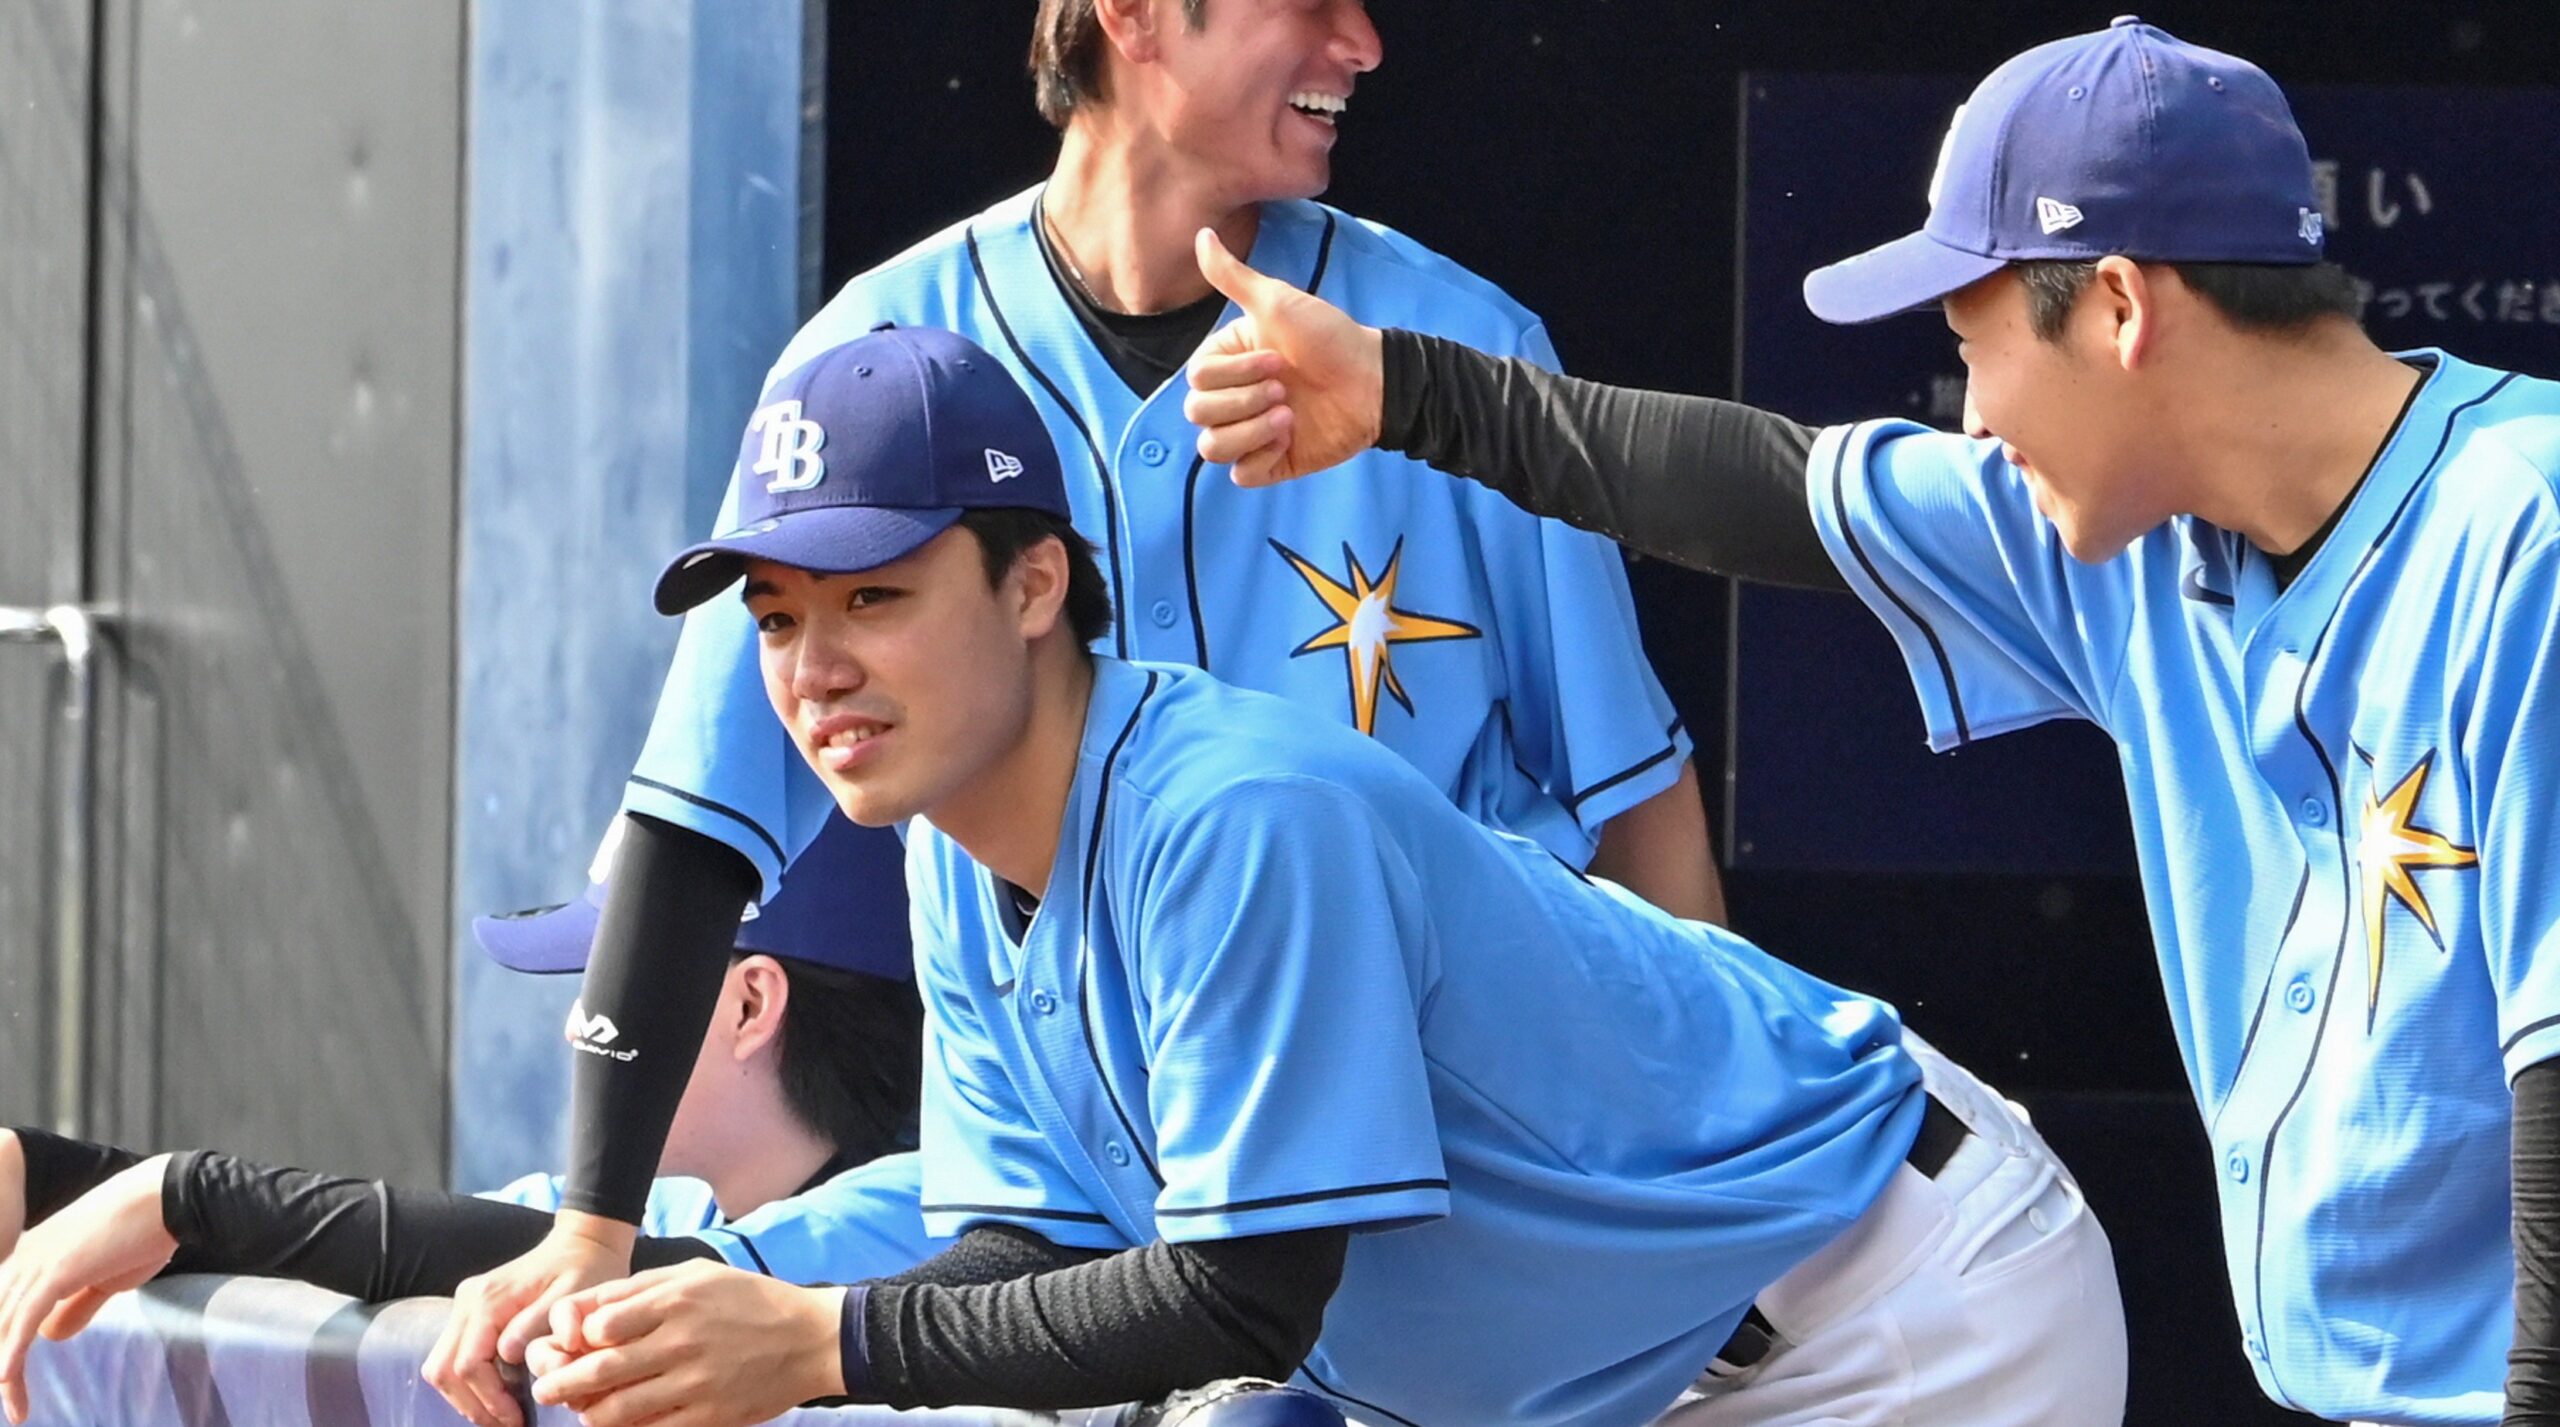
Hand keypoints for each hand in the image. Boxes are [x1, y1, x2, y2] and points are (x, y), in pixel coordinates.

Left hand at [0, 1155, 177, 1424]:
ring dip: (6, 1372)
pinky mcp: (55, 1272)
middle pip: (0, 1321)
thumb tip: (51, 1336)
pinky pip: (23, 1320)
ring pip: (6, 1327)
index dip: (8, 1345)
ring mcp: (37, 1263)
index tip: (12, 1380)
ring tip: (15, 1407)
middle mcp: (25, 1257)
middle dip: (3, 1363)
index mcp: (36, 1255)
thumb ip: (77, 1306)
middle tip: (12, 1401)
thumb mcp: (107, 1278)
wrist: (168, 1197)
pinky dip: (13, 1353)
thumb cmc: (145, 1232)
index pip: (7, 1309)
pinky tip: (5, 1378)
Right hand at [424, 1212, 634, 1426]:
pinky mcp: (471, 1314)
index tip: (517, 1420)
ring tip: (503, 1417)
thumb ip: (538, 1324)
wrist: (583, 1243)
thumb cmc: (585, 1269)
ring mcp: (464, 1307)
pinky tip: (499, 1397)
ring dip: (467, 1398)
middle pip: (443, 1370)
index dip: (488, 1400)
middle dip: (472, 1405)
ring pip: (441, 1367)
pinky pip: (454, 1357)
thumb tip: (506, 1354)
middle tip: (507, 1425)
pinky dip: (469, 1383)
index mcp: (488, 1299)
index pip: (467, 1364)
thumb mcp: (573, 1297)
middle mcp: (467, 1302)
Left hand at [527, 1260, 846, 1426]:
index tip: (568, 1345)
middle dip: (561, 1383)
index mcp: (675, 1300)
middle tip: (547, 1390)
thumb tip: (586, 1310)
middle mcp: (680, 1341)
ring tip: (582, 1411)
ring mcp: (693, 1382)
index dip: (574, 1337)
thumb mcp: (697, 1275)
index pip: (599, 1324)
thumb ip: (640, 1289)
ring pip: (617, 1408)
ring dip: (589, 1413)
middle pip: (599, 1370)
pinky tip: (619, 1423)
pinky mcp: (707, 1415)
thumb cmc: (749, 1300)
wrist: (810, 1339)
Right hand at [1185, 227, 1385, 487]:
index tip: (1277, 359)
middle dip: (1243, 402)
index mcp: (1229, 362)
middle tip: (1286, 388)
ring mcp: (1251, 432)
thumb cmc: (1329, 337)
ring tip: (1290, 416)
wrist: (1374, 381)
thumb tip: (1201, 234)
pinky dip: (1260, 459)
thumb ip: (1233, 277)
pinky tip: (1289, 440)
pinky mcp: (1272, 463)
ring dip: (1251, 431)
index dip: (1234, 374)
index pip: (1197, 379)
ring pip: (1213, 449)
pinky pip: (1242, 475)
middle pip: (1198, 414)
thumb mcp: (1278, 302)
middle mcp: (1234, 398)